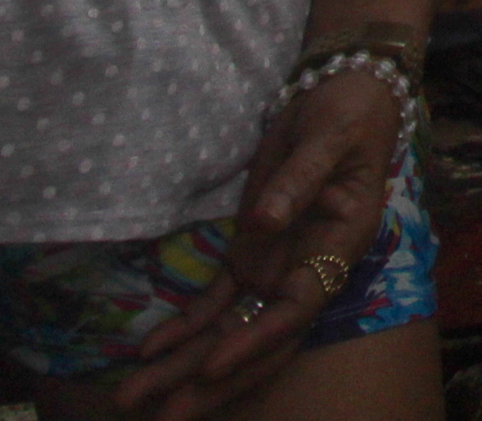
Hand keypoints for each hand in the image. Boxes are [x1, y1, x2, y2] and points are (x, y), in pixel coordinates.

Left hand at [116, 68, 397, 419]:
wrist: (346, 94)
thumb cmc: (349, 113)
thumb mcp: (330, 136)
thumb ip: (300, 179)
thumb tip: (263, 222)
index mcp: (335, 249)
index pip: (295, 309)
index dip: (255, 341)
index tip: (213, 365)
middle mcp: (304, 272)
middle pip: (256, 341)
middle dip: (208, 382)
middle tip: (159, 417)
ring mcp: (273, 267)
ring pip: (228, 330)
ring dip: (184, 367)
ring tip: (132, 398)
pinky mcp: (250, 254)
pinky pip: (215, 303)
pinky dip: (183, 328)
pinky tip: (147, 350)